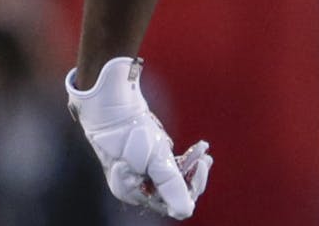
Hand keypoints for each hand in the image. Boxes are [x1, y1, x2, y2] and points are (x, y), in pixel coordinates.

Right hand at [65, 57, 211, 219]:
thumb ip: (171, 187)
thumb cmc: (130, 134)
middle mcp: (136, 186)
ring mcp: (140, 171)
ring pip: (173, 176)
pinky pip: (169, 164)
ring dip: (191, 164)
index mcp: (135, 193)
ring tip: (203, 149)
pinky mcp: (145, 157)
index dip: (190, 187)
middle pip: (173, 190)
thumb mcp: (156, 161)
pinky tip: (197, 147)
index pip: (170, 202)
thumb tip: (186, 212)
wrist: (113, 105)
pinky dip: (184, 158)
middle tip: (205, 157)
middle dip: (192, 174)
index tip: (201, 165)